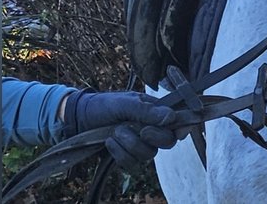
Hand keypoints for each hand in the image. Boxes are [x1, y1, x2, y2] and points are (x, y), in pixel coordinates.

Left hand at [62, 90, 183, 166]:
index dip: (184, 127)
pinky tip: (110, 142)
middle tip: (141, 131)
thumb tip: (171, 117)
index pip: (179, 122)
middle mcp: (152, 129)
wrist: (81, 118)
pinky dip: (120, 153)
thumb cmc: (105, 105)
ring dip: (130, 144)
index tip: (180, 132)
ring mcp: (140, 145)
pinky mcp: (127, 157)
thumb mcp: (126, 103)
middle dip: (154, 138)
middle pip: (168, 141)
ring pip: (149, 154)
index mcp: (156, 112)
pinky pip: (132, 163)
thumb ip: (148, 111)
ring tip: (115, 131)